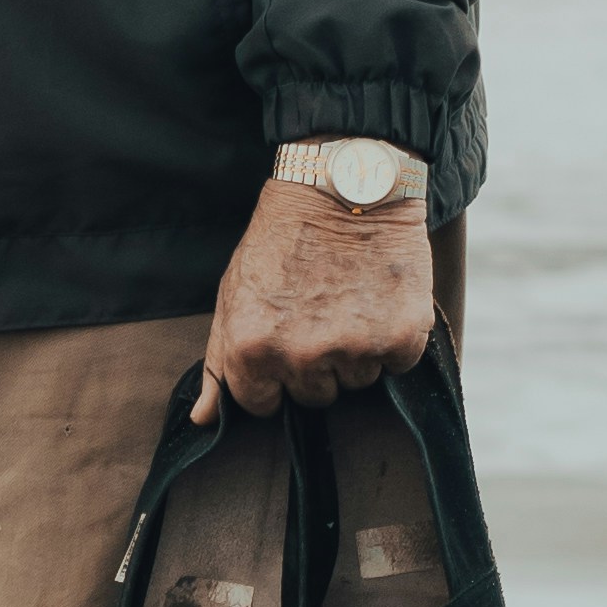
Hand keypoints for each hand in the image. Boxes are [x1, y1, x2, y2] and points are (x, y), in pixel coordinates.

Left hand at [196, 175, 431, 417]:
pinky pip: (397, 365)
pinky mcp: (402, 337)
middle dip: (316, 363)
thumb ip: (219, 364)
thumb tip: (204, 420)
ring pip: (357, 382)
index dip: (273, 376)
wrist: (343, 186)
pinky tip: (379, 299)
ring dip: (356, 352)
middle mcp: (302, 357)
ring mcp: (354, 349)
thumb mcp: (233, 295)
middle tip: (320, 311)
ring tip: (350, 300)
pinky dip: (393, 339)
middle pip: (314, 397)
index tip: (284, 340)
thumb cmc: (281, 241)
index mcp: (251, 350)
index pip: (262, 405)